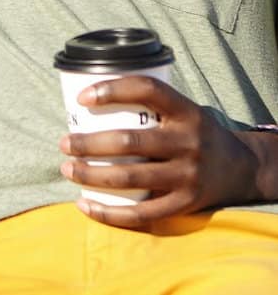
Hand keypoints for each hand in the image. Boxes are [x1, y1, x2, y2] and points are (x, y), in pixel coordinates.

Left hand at [58, 75, 260, 227]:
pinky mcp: (185, 205)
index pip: (147, 90)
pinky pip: (141, 213)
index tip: (82, 97)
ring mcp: (187, 175)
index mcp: (186, 110)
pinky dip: (109, 212)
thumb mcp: (182, 108)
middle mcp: (188, 141)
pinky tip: (85, 205)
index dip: (113, 89)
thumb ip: (147, 105)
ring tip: (68, 169)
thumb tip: (87, 99)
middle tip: (64, 143)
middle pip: (130, 141)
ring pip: (130, 177)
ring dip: (92, 174)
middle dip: (89, 143)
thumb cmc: (193, 131)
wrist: (239, 168)